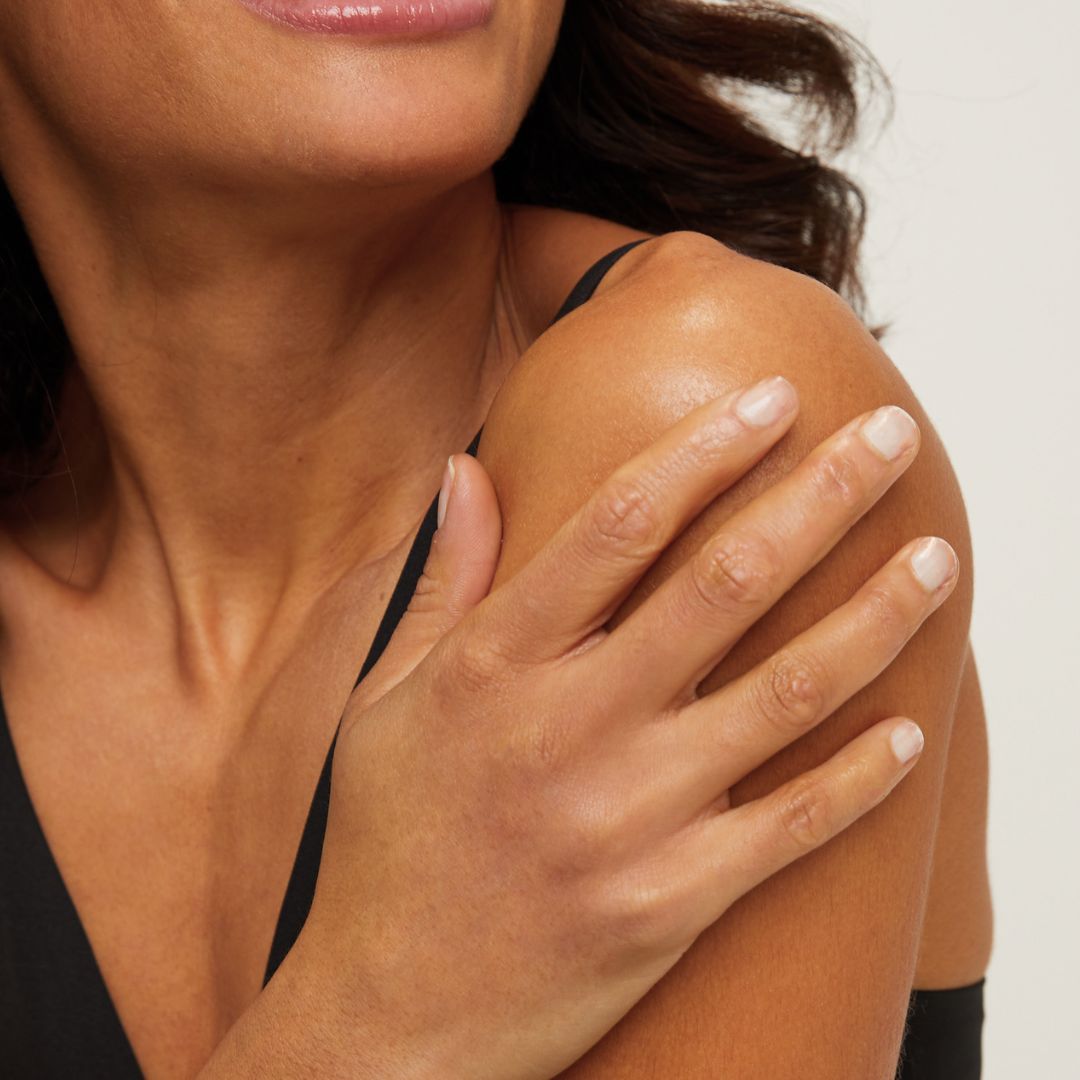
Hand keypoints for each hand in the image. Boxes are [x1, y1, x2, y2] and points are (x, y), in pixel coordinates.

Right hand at [299, 375, 957, 1079]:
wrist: (393, 1015)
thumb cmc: (387, 841)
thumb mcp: (383, 699)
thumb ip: (442, 579)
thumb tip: (464, 467)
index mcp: (495, 665)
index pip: (622, 523)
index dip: (706, 447)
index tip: (772, 397)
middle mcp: (571, 728)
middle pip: (727, 582)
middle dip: (822, 493)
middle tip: (890, 435)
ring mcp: (630, 819)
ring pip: (788, 692)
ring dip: (878, 615)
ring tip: (936, 554)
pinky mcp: (672, 902)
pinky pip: (794, 825)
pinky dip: (861, 772)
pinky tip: (910, 727)